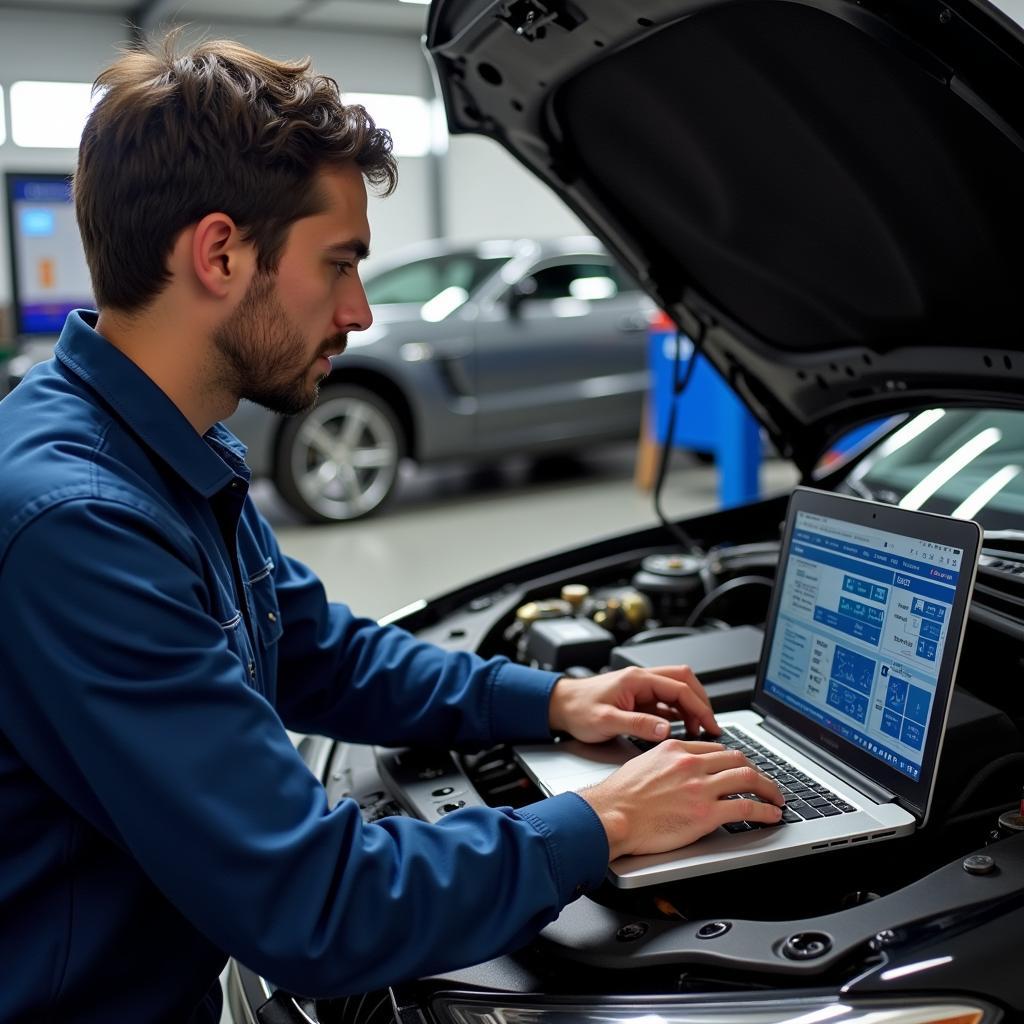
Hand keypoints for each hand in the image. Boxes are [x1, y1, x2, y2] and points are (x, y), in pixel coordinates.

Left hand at [548, 665, 718, 744]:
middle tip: (711, 725)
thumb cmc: (578, 709)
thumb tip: (666, 730)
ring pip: (676, 691)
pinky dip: (678, 714)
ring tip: (699, 730)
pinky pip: (666, 702)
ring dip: (690, 708)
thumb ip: (637, 725)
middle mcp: (642, 680)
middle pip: (683, 682)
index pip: (679, 687)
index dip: (698, 706)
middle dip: (700, 702)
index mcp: (637, 680)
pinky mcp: (638, 699)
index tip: (710, 724)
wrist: (560, 706)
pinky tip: (682, 729)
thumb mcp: (606, 721)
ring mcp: (641, 689)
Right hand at [578, 740, 784, 859]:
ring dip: (769, 789)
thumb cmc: (619, 796)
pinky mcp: (706, 813)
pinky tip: (771, 815)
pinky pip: (746, 808)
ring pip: (748, 779)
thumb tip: (679, 772)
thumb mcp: (643, 763)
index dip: (735, 760)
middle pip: (738, 760)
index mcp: (675, 747)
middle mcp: (691, 762)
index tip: (742, 769)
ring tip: (777, 798)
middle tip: (766, 783)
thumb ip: (667, 763)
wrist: (611, 815)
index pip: (716, 749)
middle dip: (758, 771)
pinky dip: (765, 811)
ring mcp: (700, 787)